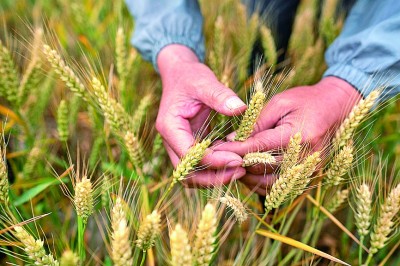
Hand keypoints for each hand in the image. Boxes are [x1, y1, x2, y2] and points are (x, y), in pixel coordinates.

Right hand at [156, 44, 246, 186]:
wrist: (180, 74)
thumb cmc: (190, 77)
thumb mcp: (204, 81)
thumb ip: (220, 95)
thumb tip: (241, 108)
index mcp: (170, 126)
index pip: (189, 155)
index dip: (213, 161)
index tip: (238, 159)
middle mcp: (171, 141)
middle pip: (187, 172)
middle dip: (213, 176)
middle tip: (241, 170)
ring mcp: (178, 145)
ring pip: (193, 174)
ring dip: (214, 176)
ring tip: (240, 170)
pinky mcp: (189, 145)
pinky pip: (200, 165)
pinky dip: (216, 168)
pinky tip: (235, 161)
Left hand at [215, 77, 360, 194]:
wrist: (335, 108)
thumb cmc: (305, 100)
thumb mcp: (279, 103)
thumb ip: (257, 123)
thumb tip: (232, 140)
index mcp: (297, 135)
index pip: (257, 147)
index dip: (233, 150)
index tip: (214, 149)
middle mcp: (304, 157)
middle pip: (261, 168)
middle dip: (236, 163)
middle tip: (218, 158)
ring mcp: (308, 170)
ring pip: (268, 184)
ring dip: (247, 177)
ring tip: (232, 165)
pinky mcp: (308, 177)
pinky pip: (280, 188)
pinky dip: (261, 183)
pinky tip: (249, 173)